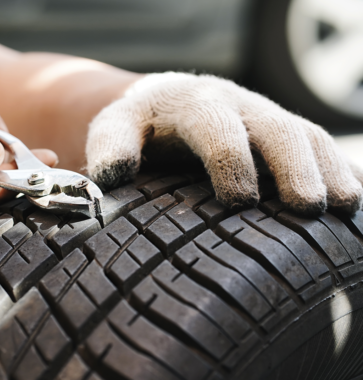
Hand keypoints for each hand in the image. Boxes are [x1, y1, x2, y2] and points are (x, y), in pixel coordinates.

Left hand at [86, 72, 362, 214]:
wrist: (165, 102)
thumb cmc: (139, 125)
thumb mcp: (115, 128)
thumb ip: (110, 147)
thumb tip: (112, 177)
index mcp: (195, 105)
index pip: (217, 128)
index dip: (231, 160)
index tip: (239, 201)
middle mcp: (238, 107)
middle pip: (276, 129)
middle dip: (293, 166)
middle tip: (308, 207)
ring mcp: (264, 118)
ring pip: (305, 136)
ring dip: (329, 169)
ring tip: (346, 205)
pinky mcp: (279, 133)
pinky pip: (316, 145)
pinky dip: (337, 167)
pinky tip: (352, 196)